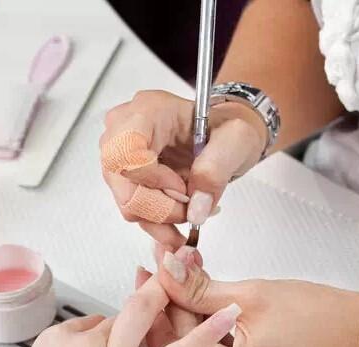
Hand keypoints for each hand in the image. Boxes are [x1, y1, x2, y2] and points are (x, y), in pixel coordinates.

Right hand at [100, 90, 266, 248]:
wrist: (221, 136)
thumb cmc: (224, 128)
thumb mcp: (236, 140)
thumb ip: (216, 170)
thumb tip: (196, 209)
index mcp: (148, 111)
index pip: (125, 151)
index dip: (152, 180)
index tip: (183, 187)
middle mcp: (125, 132)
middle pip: (124, 186)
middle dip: (161, 208)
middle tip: (192, 208)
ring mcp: (122, 158)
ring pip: (129, 205)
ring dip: (163, 220)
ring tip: (193, 213)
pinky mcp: (127, 180)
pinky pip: (136, 212)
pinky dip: (160, 225)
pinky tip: (182, 221)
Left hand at [142, 246, 358, 346]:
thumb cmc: (321, 321)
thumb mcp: (250, 297)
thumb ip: (198, 289)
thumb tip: (168, 273)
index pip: (168, 344)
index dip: (154, 304)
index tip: (148, 275)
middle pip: (181, 346)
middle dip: (174, 302)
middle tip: (168, 267)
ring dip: (191, 311)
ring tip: (189, 274)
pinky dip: (208, 327)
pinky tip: (205, 298)